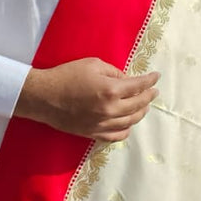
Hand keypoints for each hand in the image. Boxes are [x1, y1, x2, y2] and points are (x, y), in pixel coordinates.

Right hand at [15, 59, 159, 140]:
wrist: (44, 97)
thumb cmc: (67, 76)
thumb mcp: (93, 64)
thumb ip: (113, 72)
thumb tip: (126, 79)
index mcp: (111, 90)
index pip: (139, 86)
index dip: (150, 80)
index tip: (156, 76)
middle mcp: (110, 109)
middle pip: (139, 105)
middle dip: (149, 96)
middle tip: (153, 91)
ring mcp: (103, 124)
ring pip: (130, 121)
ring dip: (141, 112)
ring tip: (144, 106)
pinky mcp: (93, 133)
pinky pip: (117, 136)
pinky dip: (126, 130)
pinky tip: (129, 123)